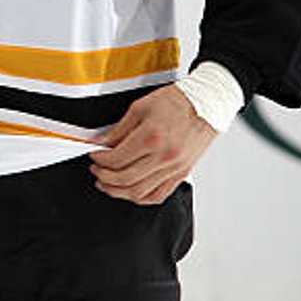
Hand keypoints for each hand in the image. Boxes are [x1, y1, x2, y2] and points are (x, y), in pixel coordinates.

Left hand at [88, 84, 216, 204]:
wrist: (206, 104)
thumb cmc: (175, 102)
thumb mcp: (140, 107)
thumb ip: (119, 129)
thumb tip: (101, 143)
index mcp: (151, 137)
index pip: (117, 158)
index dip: (100, 160)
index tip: (94, 156)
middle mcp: (164, 156)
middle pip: (125, 178)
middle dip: (104, 177)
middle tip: (96, 170)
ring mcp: (174, 168)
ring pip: (139, 192)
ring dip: (118, 191)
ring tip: (106, 184)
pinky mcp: (181, 174)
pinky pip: (157, 196)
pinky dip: (139, 198)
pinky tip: (129, 191)